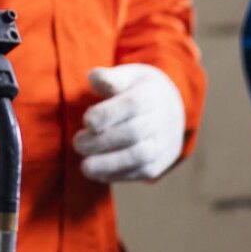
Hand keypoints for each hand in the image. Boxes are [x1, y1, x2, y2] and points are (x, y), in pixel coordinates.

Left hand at [74, 64, 184, 182]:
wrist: (172, 108)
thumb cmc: (138, 90)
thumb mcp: (127, 76)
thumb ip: (109, 78)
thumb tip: (93, 77)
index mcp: (151, 95)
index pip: (132, 105)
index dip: (107, 114)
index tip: (87, 120)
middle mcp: (162, 119)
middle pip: (133, 133)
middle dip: (102, 141)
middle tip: (77, 143)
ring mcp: (163, 143)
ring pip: (141, 157)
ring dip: (110, 164)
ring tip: (85, 166)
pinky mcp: (160, 162)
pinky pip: (142, 172)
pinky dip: (118, 175)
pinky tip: (97, 173)